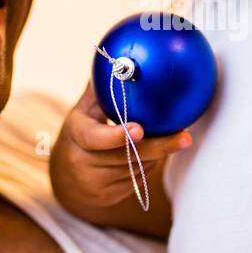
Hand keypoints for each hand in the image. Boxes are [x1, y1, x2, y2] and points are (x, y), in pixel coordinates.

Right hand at [49, 83, 190, 215]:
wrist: (67, 179)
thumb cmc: (82, 132)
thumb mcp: (83, 111)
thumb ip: (100, 88)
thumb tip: (118, 54)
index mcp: (76, 135)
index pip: (94, 138)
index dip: (116, 136)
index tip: (139, 129)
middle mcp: (82, 161)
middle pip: (126, 157)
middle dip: (158, 146)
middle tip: (185, 137)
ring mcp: (95, 182)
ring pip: (137, 168)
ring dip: (155, 154)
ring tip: (162, 138)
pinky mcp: (108, 197)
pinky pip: (138, 180)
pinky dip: (149, 166)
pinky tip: (150, 155)